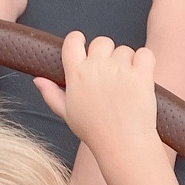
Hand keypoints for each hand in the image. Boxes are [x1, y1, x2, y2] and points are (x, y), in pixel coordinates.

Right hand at [35, 34, 161, 178]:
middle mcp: (96, 67)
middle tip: (111, 75)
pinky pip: (145, 54)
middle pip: (101, 42)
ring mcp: (119, 69)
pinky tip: (141, 78)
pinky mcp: (141, 74)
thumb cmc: (95, 132)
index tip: (84, 45)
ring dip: (127, 62)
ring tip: (127, 86)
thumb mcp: (67, 114)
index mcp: (76, 74)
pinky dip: (145, 62)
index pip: (72, 41)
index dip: (79, 40)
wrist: (123, 145)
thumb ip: (51, 94)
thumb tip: (38, 80)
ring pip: (125, 50)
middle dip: (107, 53)